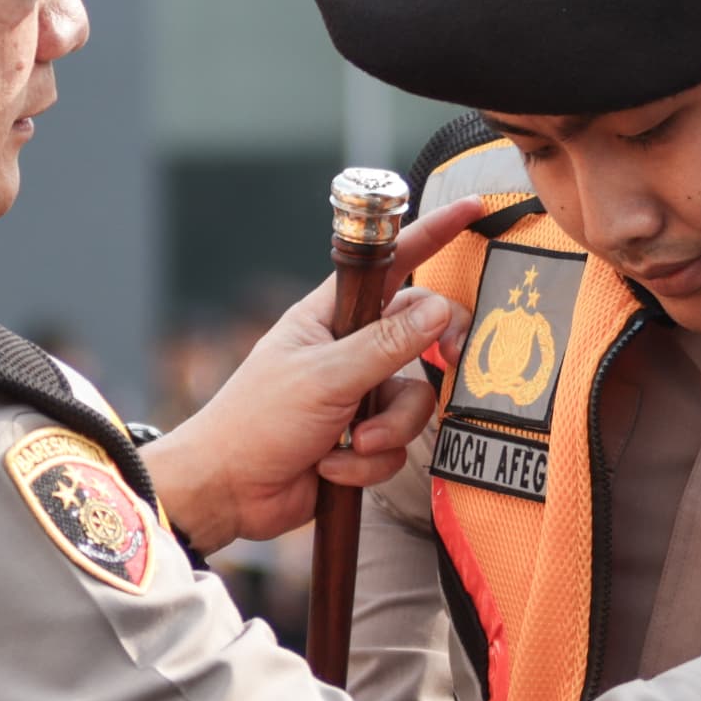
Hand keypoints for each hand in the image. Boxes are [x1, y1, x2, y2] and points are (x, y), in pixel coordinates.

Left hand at [145, 196, 481, 552]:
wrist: (229, 491)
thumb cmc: (257, 419)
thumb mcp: (325, 376)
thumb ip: (387, 344)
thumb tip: (440, 309)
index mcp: (333, 315)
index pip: (390, 263)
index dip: (430, 234)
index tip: (472, 209)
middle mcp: (352, 349)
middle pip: (424, 334)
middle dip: (437, 354)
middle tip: (452, 360)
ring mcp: (359, 395)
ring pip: (415, 400)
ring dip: (387, 430)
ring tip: (349, 442)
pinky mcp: (363, 439)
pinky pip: (396, 446)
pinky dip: (366, 462)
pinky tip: (330, 467)